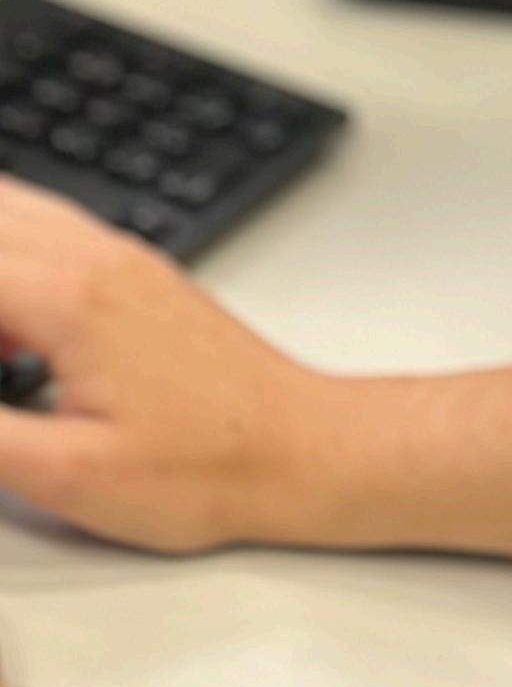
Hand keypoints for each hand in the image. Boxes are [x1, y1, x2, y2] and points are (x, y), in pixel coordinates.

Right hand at [0, 180, 511, 564]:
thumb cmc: (208, 469)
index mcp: (70, 296)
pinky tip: (5, 324)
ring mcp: (120, 258)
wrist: (305, 450)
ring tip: (5, 354)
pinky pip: (46, 232)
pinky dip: (6, 257)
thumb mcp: (67, 475)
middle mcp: (95, 256)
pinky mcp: (135, 274)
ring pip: (13, 211)